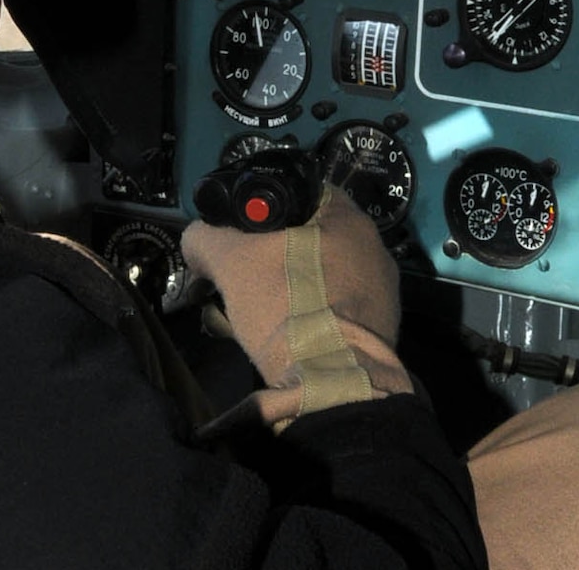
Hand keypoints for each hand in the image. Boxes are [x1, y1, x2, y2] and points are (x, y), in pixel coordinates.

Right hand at [182, 186, 412, 428]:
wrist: (331, 384)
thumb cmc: (286, 305)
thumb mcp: (230, 263)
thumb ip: (205, 239)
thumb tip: (196, 241)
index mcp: (349, 219)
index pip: (302, 193)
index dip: (267, 207)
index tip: (243, 230)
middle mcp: (375, 249)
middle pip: (312, 239)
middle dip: (275, 256)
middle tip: (245, 276)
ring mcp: (382, 293)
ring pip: (323, 278)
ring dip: (292, 290)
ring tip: (260, 314)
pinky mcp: (381, 331)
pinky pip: (336, 311)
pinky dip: (311, 318)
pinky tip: (287, 336)